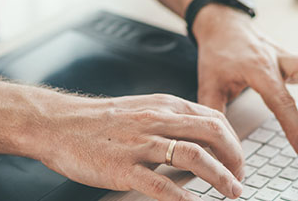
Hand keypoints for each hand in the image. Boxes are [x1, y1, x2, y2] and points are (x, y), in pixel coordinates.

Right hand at [34, 94, 244, 199]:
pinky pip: (160, 183)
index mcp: (163, 106)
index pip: (214, 119)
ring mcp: (140, 143)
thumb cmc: (97, 122)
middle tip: (240, 180)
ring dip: (220, 176)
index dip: (234, 143)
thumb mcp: (140, 110)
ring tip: (232, 192)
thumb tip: (199, 143)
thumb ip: (169, 122)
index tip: (238, 163)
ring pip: (194, 156)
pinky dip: (183, 197)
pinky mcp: (123, 167)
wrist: (57, 124)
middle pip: (213, 133)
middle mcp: (156, 120)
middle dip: (236, 159)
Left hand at [192, 4, 297, 159]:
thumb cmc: (216, 53)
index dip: (296, 128)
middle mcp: (278, 59)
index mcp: (258, 69)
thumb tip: (219, 142)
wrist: (222, 25)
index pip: (283, 101)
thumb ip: (215, 112)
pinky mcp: (295, 56)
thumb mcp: (208, 83)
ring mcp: (289, 55)